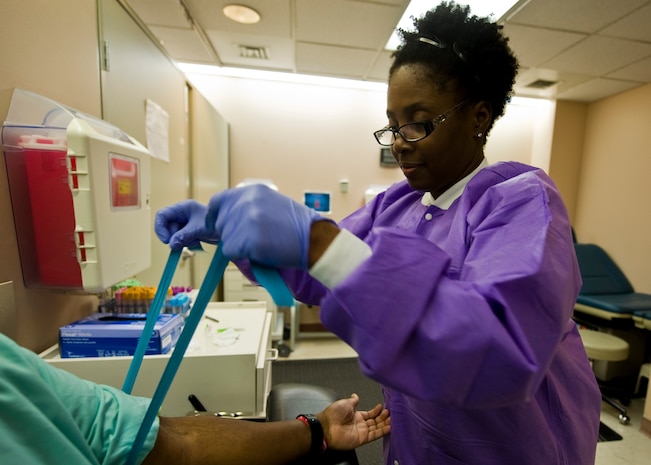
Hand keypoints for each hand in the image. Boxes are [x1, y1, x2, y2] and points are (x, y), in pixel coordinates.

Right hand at [155, 200, 219, 249]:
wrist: (228, 229)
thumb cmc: (216, 223)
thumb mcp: (199, 229)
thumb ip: (184, 235)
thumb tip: (171, 244)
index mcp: (182, 207)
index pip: (161, 215)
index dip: (160, 228)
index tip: (167, 240)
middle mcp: (181, 214)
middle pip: (166, 226)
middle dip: (173, 237)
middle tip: (183, 242)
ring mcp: (184, 223)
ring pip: (172, 235)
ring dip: (180, 241)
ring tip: (195, 240)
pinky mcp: (187, 231)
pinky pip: (179, 239)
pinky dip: (185, 243)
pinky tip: (196, 241)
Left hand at [205, 185, 329, 268]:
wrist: (315, 239)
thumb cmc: (296, 226)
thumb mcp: (271, 204)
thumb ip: (248, 207)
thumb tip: (228, 219)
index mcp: (252, 191)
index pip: (218, 201)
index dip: (216, 216)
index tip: (217, 225)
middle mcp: (247, 202)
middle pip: (221, 223)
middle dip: (231, 234)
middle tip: (253, 239)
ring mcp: (247, 220)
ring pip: (226, 239)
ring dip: (239, 246)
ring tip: (262, 244)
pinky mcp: (248, 239)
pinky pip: (232, 252)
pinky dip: (243, 256)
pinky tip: (262, 251)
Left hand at [318, 393, 389, 449]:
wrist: (327, 427)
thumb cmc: (334, 414)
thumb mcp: (345, 403)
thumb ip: (353, 401)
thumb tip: (355, 395)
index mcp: (355, 415)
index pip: (369, 414)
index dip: (376, 411)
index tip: (383, 407)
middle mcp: (360, 424)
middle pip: (375, 421)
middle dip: (383, 417)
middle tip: (391, 413)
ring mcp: (361, 431)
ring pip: (376, 428)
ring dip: (385, 424)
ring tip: (393, 419)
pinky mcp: (362, 439)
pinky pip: (374, 435)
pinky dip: (382, 432)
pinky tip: (389, 427)